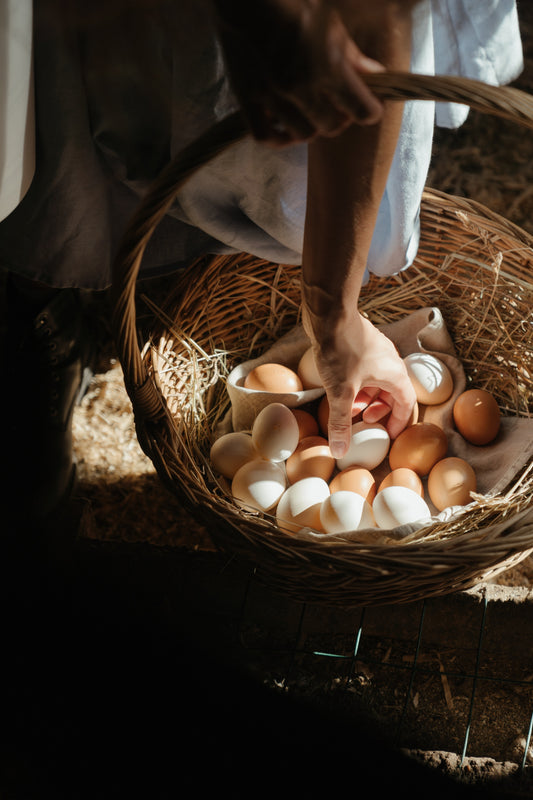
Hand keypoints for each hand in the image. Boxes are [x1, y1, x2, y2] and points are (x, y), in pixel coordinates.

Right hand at [211, 0, 384, 145]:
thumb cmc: (290, 1)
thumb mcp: (329, 21)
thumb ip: (352, 54)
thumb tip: (375, 75)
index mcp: (326, 63)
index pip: (361, 110)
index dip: (369, 111)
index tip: (369, 107)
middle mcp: (299, 85)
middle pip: (331, 126)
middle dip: (339, 119)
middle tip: (337, 106)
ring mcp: (271, 95)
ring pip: (302, 135)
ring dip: (311, 127)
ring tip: (311, 113)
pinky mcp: (246, 98)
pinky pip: (265, 136)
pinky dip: (278, 137)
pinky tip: (285, 127)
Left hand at [307, 311, 415, 457]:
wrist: (329, 314)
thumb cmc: (341, 351)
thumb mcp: (340, 392)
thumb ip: (341, 423)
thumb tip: (340, 451)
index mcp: (395, 374)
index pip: (406, 404)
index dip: (399, 422)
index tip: (388, 435)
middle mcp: (391, 361)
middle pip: (393, 392)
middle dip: (381, 410)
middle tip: (367, 423)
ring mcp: (377, 351)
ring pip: (378, 380)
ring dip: (367, 397)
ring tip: (350, 409)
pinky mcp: (362, 345)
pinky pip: (366, 370)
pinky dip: (358, 384)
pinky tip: (340, 389)